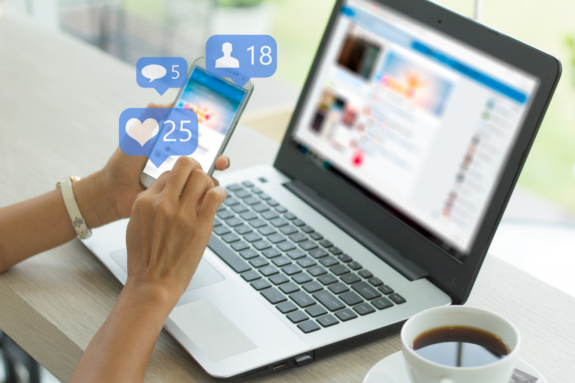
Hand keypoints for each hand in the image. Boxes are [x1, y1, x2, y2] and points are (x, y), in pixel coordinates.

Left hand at [75, 103, 229, 228]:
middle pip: (209, 156)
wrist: (113, 192)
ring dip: (214, 173)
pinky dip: (206, 192)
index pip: (198, 137)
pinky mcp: (179, 197)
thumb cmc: (123, 162)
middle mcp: (181, 162)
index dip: (212, 133)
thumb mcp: (136, 134)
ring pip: (207, 176)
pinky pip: (198, 194)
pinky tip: (205, 190)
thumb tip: (173, 102)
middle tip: (220, 158)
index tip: (219, 130)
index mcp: (174, 145)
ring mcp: (181, 180)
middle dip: (220, 155)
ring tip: (214, 171)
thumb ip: (151, 116)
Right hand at [124, 156, 226, 302]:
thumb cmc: (146, 259)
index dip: (180, 176)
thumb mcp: (137, 225)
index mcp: (144, 201)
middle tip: (200, 177)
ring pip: (202, 177)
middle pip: (185, 165)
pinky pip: (215, 195)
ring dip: (208, 182)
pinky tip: (217, 199)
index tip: (186, 183)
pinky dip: (219, 193)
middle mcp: (162, 203)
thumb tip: (167, 191)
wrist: (153, 284)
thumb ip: (151, 205)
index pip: (167, 172)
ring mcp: (182, 214)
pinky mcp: (200, 225)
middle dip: (196, 168)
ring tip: (208, 193)